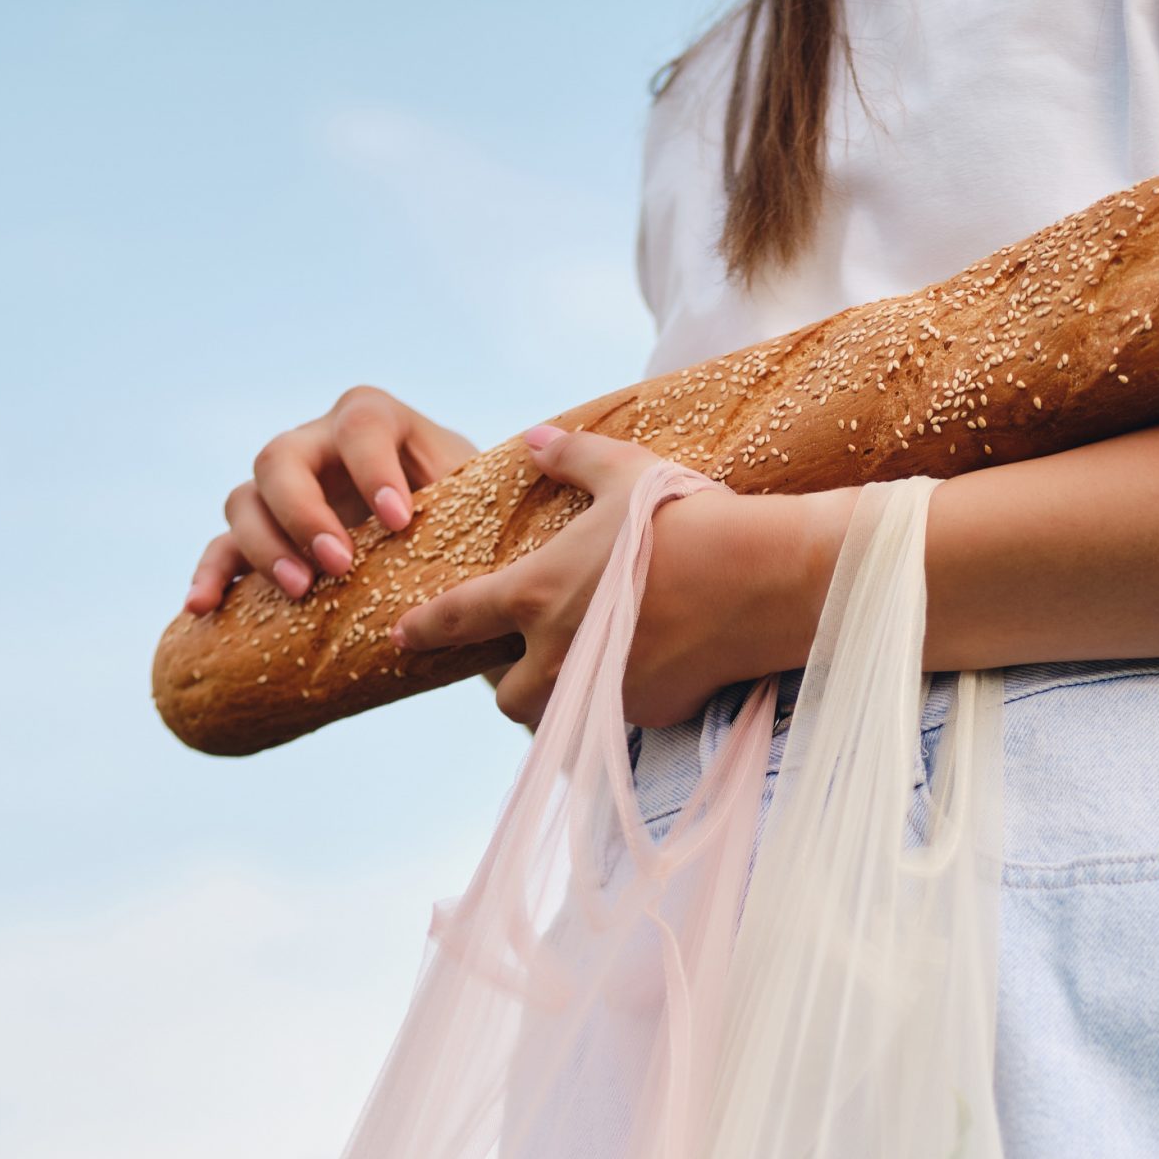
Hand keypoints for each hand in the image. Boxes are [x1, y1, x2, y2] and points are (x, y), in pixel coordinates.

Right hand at [184, 388, 477, 612]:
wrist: (451, 565)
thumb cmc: (476, 528)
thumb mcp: (485, 508)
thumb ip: (485, 497)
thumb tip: (527, 484)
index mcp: (378, 426)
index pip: (362, 422)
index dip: (373, 466)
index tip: (400, 520)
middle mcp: (320, 448)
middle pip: (282, 456)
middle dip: (305, 510)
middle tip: (340, 563)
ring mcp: (284, 494)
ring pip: (244, 499)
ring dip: (263, 545)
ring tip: (300, 590)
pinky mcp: (264, 539)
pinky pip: (221, 549)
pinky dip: (211, 575)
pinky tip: (204, 608)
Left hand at [391, 424, 856, 727]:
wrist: (757, 581)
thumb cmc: (686, 518)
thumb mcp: (624, 473)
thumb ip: (571, 457)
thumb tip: (534, 439)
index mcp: (537, 594)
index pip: (459, 620)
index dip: (425, 628)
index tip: (401, 636)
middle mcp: (559, 655)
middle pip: (506, 697)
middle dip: (508, 683)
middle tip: (526, 660)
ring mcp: (601, 693)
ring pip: (558, 717)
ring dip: (558, 701)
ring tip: (582, 671)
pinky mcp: (646, 715)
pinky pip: (615, 718)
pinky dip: (618, 700)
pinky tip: (647, 668)